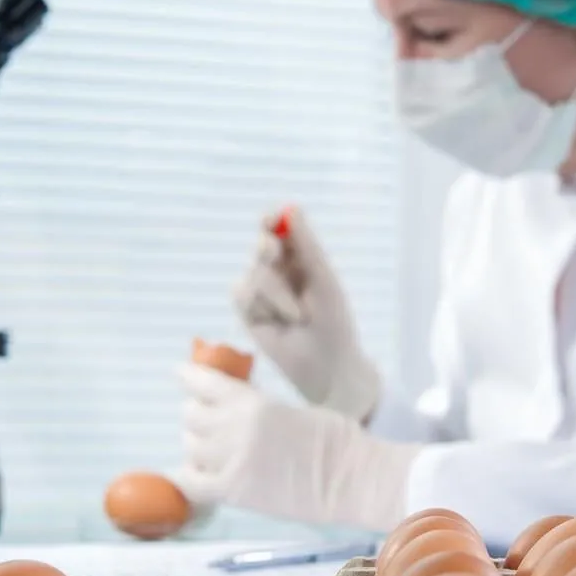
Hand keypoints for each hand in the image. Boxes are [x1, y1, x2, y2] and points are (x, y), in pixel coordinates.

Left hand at [171, 363, 421, 531]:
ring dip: (195, 446)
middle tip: (206, 422)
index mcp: (252, 401)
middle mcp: (235, 428)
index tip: (181, 373)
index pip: (203, 383)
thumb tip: (233, 404)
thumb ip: (255, 406)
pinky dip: (190, 478)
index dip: (188, 377)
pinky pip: (192, 483)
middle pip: (191, 415)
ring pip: (190, 447)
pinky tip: (198, 476)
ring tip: (208, 451)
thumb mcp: (289, 407)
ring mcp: (231, 461)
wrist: (352, 478)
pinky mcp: (234, 491)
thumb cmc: (334, 439)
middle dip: (196, 415)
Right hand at [233, 207, 380, 421]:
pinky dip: (261, 307)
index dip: (272, 220)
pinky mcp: (248, 311)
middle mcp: (280, 270)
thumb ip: (307, 246)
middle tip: (274, 254)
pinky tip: (275, 322)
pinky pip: (241, 294)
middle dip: (268, 250)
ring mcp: (261, 291)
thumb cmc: (334, 322)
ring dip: (277, 295)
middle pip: (262, 245)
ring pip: (254, 273)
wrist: (325, 367)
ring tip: (297, 316)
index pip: (281, 228)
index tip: (270, 219)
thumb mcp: (324, 280)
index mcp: (302, 257)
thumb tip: (291, 207)